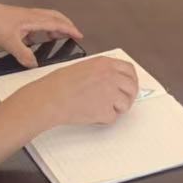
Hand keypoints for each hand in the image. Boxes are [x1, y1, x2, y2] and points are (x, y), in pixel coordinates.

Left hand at [0, 0, 80, 67]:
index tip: (79, 36)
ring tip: (57, 37)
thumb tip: (35, 65)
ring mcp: (23, 16)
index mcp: (33, 18)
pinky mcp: (16, 20)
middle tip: (73, 34)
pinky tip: (34, 40)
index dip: (69, 29)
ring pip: (44, 19)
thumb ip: (23, 54)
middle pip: (53, 17)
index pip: (56, 23)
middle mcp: (31, 15)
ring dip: (53, 26)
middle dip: (65, 24)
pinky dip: (41, 30)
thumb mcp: (9, 41)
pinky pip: (35, 23)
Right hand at [18, 56, 139, 126]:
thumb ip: (102, 72)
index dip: (131, 80)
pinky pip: (112, 118)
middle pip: (132, 88)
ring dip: (115, 109)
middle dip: (128, 97)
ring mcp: (110, 93)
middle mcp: (111, 76)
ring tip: (97, 107)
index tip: (129, 87)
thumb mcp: (84, 67)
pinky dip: (103, 119)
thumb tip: (113, 81)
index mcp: (105, 63)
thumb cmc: (59, 84)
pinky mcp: (106, 110)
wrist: (50, 97)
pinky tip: (90, 113)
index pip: (129, 70)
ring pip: (125, 104)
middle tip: (119, 103)